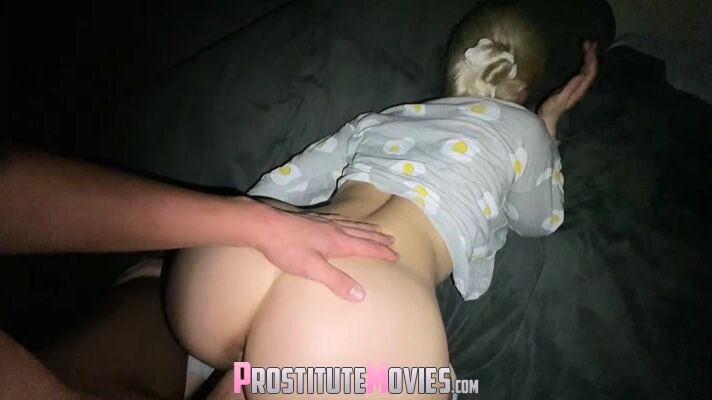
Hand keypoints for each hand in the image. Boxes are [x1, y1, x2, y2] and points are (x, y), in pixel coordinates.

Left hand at [250, 205, 398, 301]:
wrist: (265, 226)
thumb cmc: (288, 249)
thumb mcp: (312, 269)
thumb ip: (336, 281)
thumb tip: (361, 294)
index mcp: (338, 241)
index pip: (366, 247)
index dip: (382, 252)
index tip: (396, 256)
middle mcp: (334, 229)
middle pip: (362, 234)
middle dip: (378, 239)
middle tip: (393, 241)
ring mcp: (323, 223)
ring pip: (351, 225)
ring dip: (366, 229)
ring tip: (376, 229)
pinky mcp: (312, 219)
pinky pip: (339, 219)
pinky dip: (350, 222)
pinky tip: (344, 222)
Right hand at [539, 40, 597, 137]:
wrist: (546, 119)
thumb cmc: (551, 110)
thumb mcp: (559, 99)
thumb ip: (570, 88)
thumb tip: (581, 75)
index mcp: (579, 89)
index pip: (590, 72)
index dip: (591, 59)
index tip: (589, 47)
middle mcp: (581, 87)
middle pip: (590, 69)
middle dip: (591, 56)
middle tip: (589, 42)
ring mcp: (577, 87)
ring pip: (587, 70)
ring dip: (589, 58)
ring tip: (588, 46)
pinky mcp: (572, 86)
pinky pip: (582, 72)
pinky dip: (584, 63)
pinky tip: (582, 58)